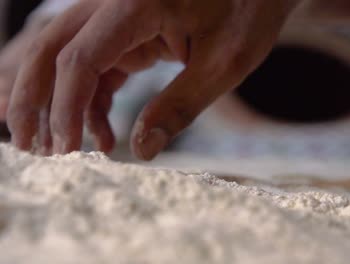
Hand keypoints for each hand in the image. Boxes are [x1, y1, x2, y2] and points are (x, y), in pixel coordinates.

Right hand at [7, 0, 297, 158]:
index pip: (81, 57)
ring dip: (54, 101)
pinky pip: (94, 64)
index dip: (66, 106)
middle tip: (31, 147)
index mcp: (137, 4)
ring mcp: (117, 16)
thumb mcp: (223, 64)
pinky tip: (102, 133)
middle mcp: (115, 4)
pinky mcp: (126, 30)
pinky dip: (90, 100)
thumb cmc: (247, 14)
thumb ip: (180, 107)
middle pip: (53, 48)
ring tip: (59, 148)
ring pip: (65, 55)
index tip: (66, 149)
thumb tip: (142, 151)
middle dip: (34, 99)